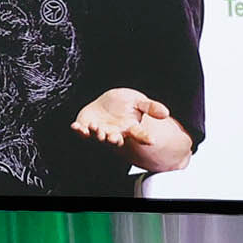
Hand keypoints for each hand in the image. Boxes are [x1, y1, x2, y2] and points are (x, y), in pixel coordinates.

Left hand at [73, 88, 191, 171]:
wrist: (108, 103)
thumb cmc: (126, 104)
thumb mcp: (139, 102)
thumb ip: (150, 107)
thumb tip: (166, 113)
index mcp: (131, 128)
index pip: (140, 134)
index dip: (145, 138)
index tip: (151, 141)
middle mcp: (116, 132)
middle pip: (115, 139)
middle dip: (113, 139)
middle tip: (114, 137)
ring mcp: (101, 131)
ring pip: (98, 136)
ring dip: (96, 134)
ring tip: (96, 127)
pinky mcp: (87, 128)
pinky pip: (82, 132)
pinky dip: (79, 130)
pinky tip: (76, 126)